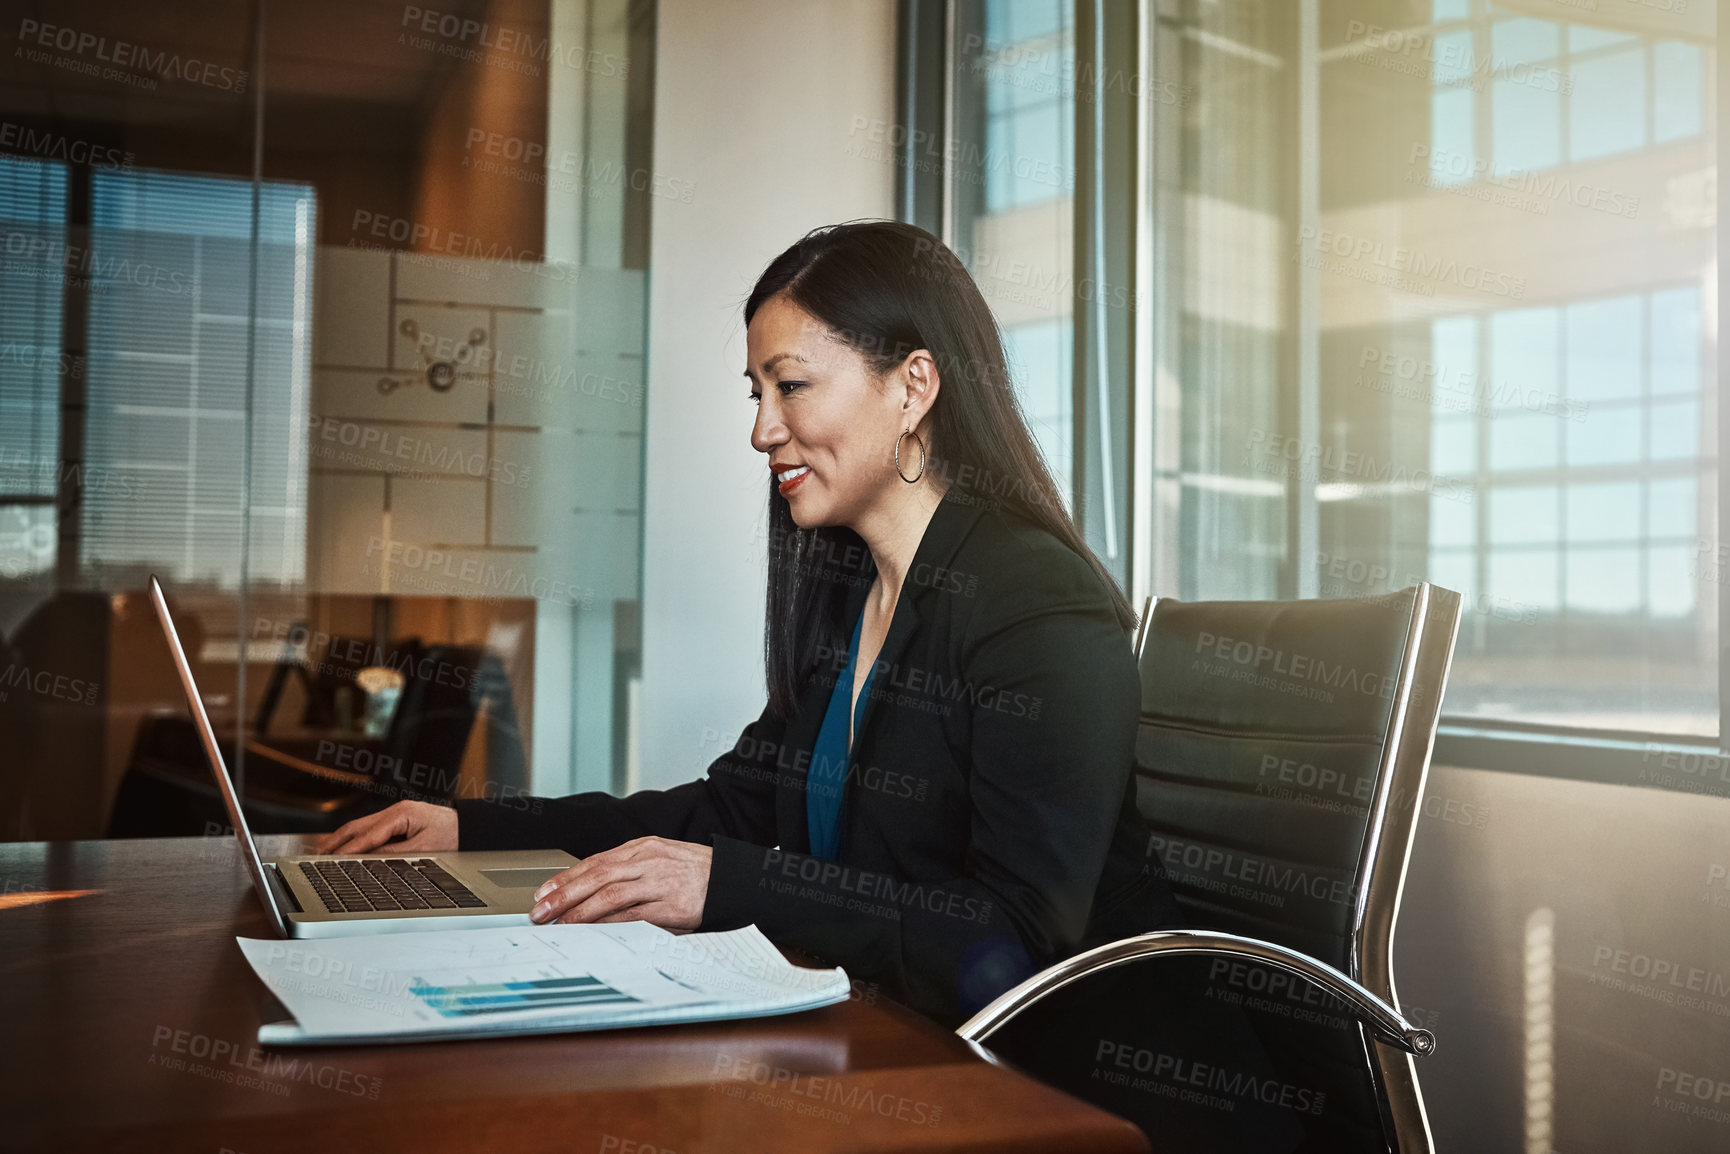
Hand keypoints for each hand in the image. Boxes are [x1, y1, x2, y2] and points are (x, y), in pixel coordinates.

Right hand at [313, 800, 457, 854]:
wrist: (470, 828)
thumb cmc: (453, 835)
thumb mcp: (425, 848)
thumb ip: (395, 853)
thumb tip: (368, 860)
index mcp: (402, 814)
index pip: (369, 834)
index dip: (350, 848)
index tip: (334, 860)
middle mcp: (396, 811)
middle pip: (358, 826)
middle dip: (337, 841)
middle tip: (317, 855)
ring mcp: (395, 815)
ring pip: (361, 827)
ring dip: (342, 839)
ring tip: (322, 851)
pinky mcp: (397, 822)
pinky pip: (370, 830)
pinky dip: (355, 838)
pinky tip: (344, 847)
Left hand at [530, 837, 711, 931]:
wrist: (735, 880)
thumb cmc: (696, 872)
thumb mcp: (661, 858)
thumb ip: (631, 869)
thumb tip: (592, 891)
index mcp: (644, 847)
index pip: (596, 861)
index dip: (566, 877)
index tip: (544, 892)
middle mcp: (649, 861)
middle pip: (597, 876)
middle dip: (564, 894)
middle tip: (540, 911)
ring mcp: (662, 882)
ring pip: (611, 895)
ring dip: (580, 912)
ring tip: (560, 925)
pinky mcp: (673, 906)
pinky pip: (634, 916)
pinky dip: (609, 924)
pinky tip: (592, 932)